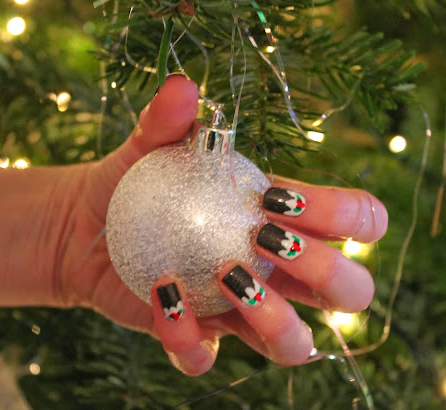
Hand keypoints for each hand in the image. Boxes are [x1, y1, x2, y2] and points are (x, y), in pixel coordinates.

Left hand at [52, 74, 387, 374]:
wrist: (85, 225)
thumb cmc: (134, 180)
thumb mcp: (149, 145)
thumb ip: (168, 119)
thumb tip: (182, 87)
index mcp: (285, 219)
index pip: (359, 224)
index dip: (350, 217)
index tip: (284, 199)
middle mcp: (277, 271)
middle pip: (351, 292)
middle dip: (330, 273)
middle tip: (269, 240)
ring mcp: (240, 309)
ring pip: (297, 344)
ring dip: (275, 319)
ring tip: (228, 275)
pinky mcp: (196, 337)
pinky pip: (207, 357)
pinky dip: (188, 336)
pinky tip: (162, 295)